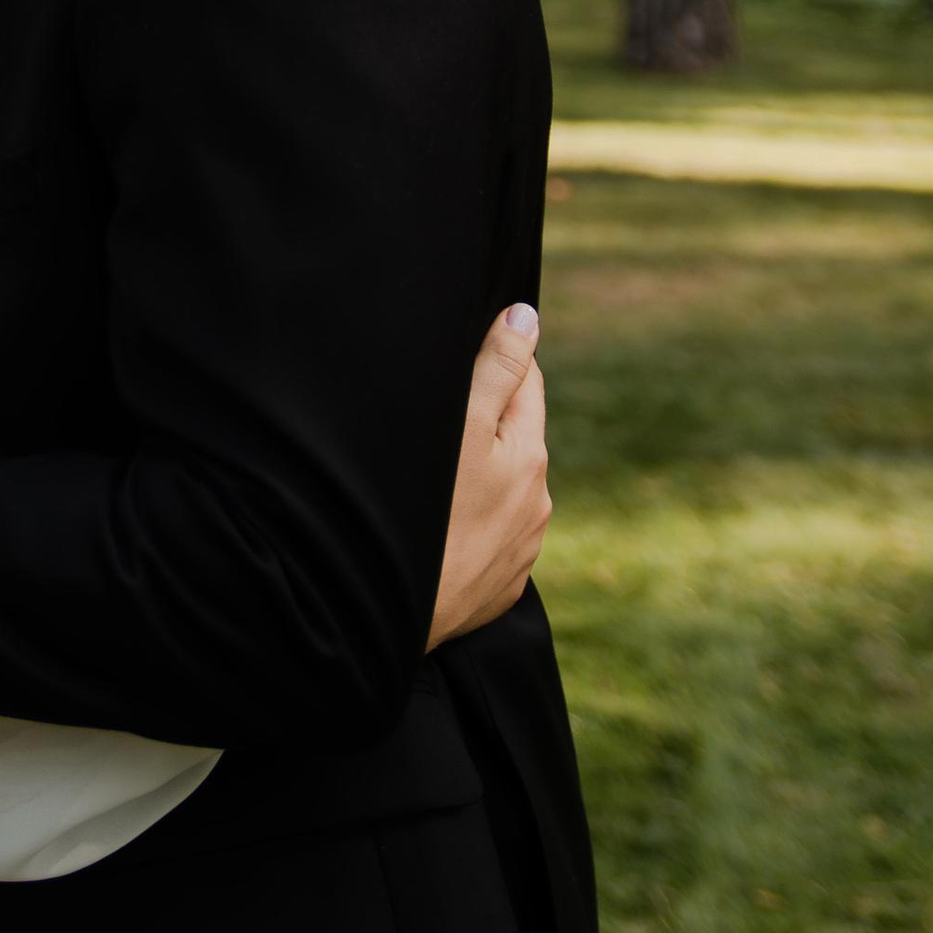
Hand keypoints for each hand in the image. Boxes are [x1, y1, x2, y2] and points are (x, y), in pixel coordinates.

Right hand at [426, 304, 548, 650]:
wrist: (394, 615)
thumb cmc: (426, 511)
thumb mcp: (461, 425)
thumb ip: (497, 368)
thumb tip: (527, 317)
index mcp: (530, 456)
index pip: (527, 381)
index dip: (497, 359)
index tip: (461, 356)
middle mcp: (538, 504)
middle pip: (515, 437)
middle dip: (487, 419)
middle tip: (435, 415)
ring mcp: (520, 551)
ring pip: (501, 490)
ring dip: (478, 475)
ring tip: (431, 477)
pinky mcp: (497, 588)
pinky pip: (487, 539)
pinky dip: (469, 523)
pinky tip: (434, 526)